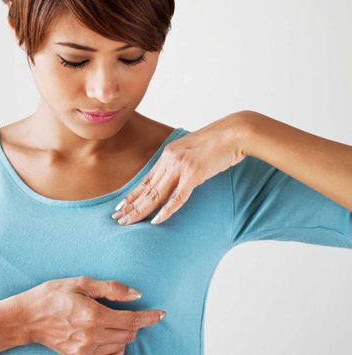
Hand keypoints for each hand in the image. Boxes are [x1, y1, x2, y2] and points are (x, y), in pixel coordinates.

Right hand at [15, 276, 165, 354]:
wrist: (28, 317)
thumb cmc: (52, 295)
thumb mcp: (81, 283)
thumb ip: (111, 289)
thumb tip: (137, 295)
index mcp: (93, 314)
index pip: (131, 319)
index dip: (149, 317)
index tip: (161, 314)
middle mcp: (92, 335)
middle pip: (129, 333)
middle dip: (134, 322)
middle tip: (126, 312)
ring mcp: (86, 349)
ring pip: (121, 345)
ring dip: (124, 334)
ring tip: (113, 322)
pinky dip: (116, 350)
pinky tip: (110, 339)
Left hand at [111, 112, 251, 225]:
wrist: (235, 132)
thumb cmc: (218, 143)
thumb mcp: (193, 151)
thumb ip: (182, 162)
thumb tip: (176, 176)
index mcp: (168, 155)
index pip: (145, 180)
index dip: (132, 195)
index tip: (120, 206)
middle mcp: (170, 160)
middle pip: (147, 189)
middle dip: (131, 206)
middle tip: (118, 219)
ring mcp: (181, 167)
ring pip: (156, 194)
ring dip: (141, 211)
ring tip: (128, 222)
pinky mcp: (194, 174)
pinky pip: (177, 197)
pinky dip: (166, 211)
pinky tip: (155, 221)